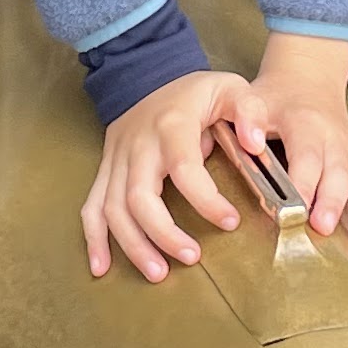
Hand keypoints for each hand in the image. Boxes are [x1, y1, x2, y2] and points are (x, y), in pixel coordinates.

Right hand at [81, 54, 347, 284]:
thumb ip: (249, 110)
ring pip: (113, 209)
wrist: (148, 74)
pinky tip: (102, 267)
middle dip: (163, 233)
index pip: (184, 169)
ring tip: (158, 273)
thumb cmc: (195, 92)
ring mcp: (116, 160)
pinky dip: (94, 239)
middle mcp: (138, 145)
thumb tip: (255, 143)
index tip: (231, 222)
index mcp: (171, 126)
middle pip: (139, 197)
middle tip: (192, 257)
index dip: (206, 199)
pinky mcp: (106, 171)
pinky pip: (92, 207)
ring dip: (132, 245)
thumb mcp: (230, 87)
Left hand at [248, 35, 347, 258]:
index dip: (302, 183)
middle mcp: (336, 142)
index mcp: (307, 126)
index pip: (307, 157)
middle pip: (338, 176)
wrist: (309, 78)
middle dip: (333, 204)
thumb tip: (248, 141)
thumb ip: (247, 117)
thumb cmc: (278, 96)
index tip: (294, 209)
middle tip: (323, 228)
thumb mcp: (254, 98)